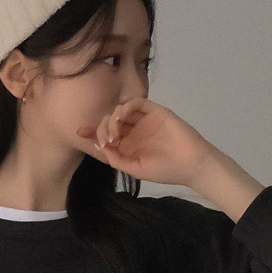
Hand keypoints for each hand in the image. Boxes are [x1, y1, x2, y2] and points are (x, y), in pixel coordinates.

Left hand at [75, 99, 215, 188]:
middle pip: (110, 121)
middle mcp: (134, 131)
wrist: (191, 164)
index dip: (92, 132)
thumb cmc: (166, 170)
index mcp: (129, 145)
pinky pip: (136, 103)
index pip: (106, 134)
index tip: (80, 132)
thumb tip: (100, 148)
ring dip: (112, 119)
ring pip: (121, 110)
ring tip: (115, 134)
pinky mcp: (155, 111)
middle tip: (106, 140)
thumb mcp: (136, 169)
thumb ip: (117, 159)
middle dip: (102, 128)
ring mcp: (144, 120)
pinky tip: (122, 119)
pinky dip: (125, 107)